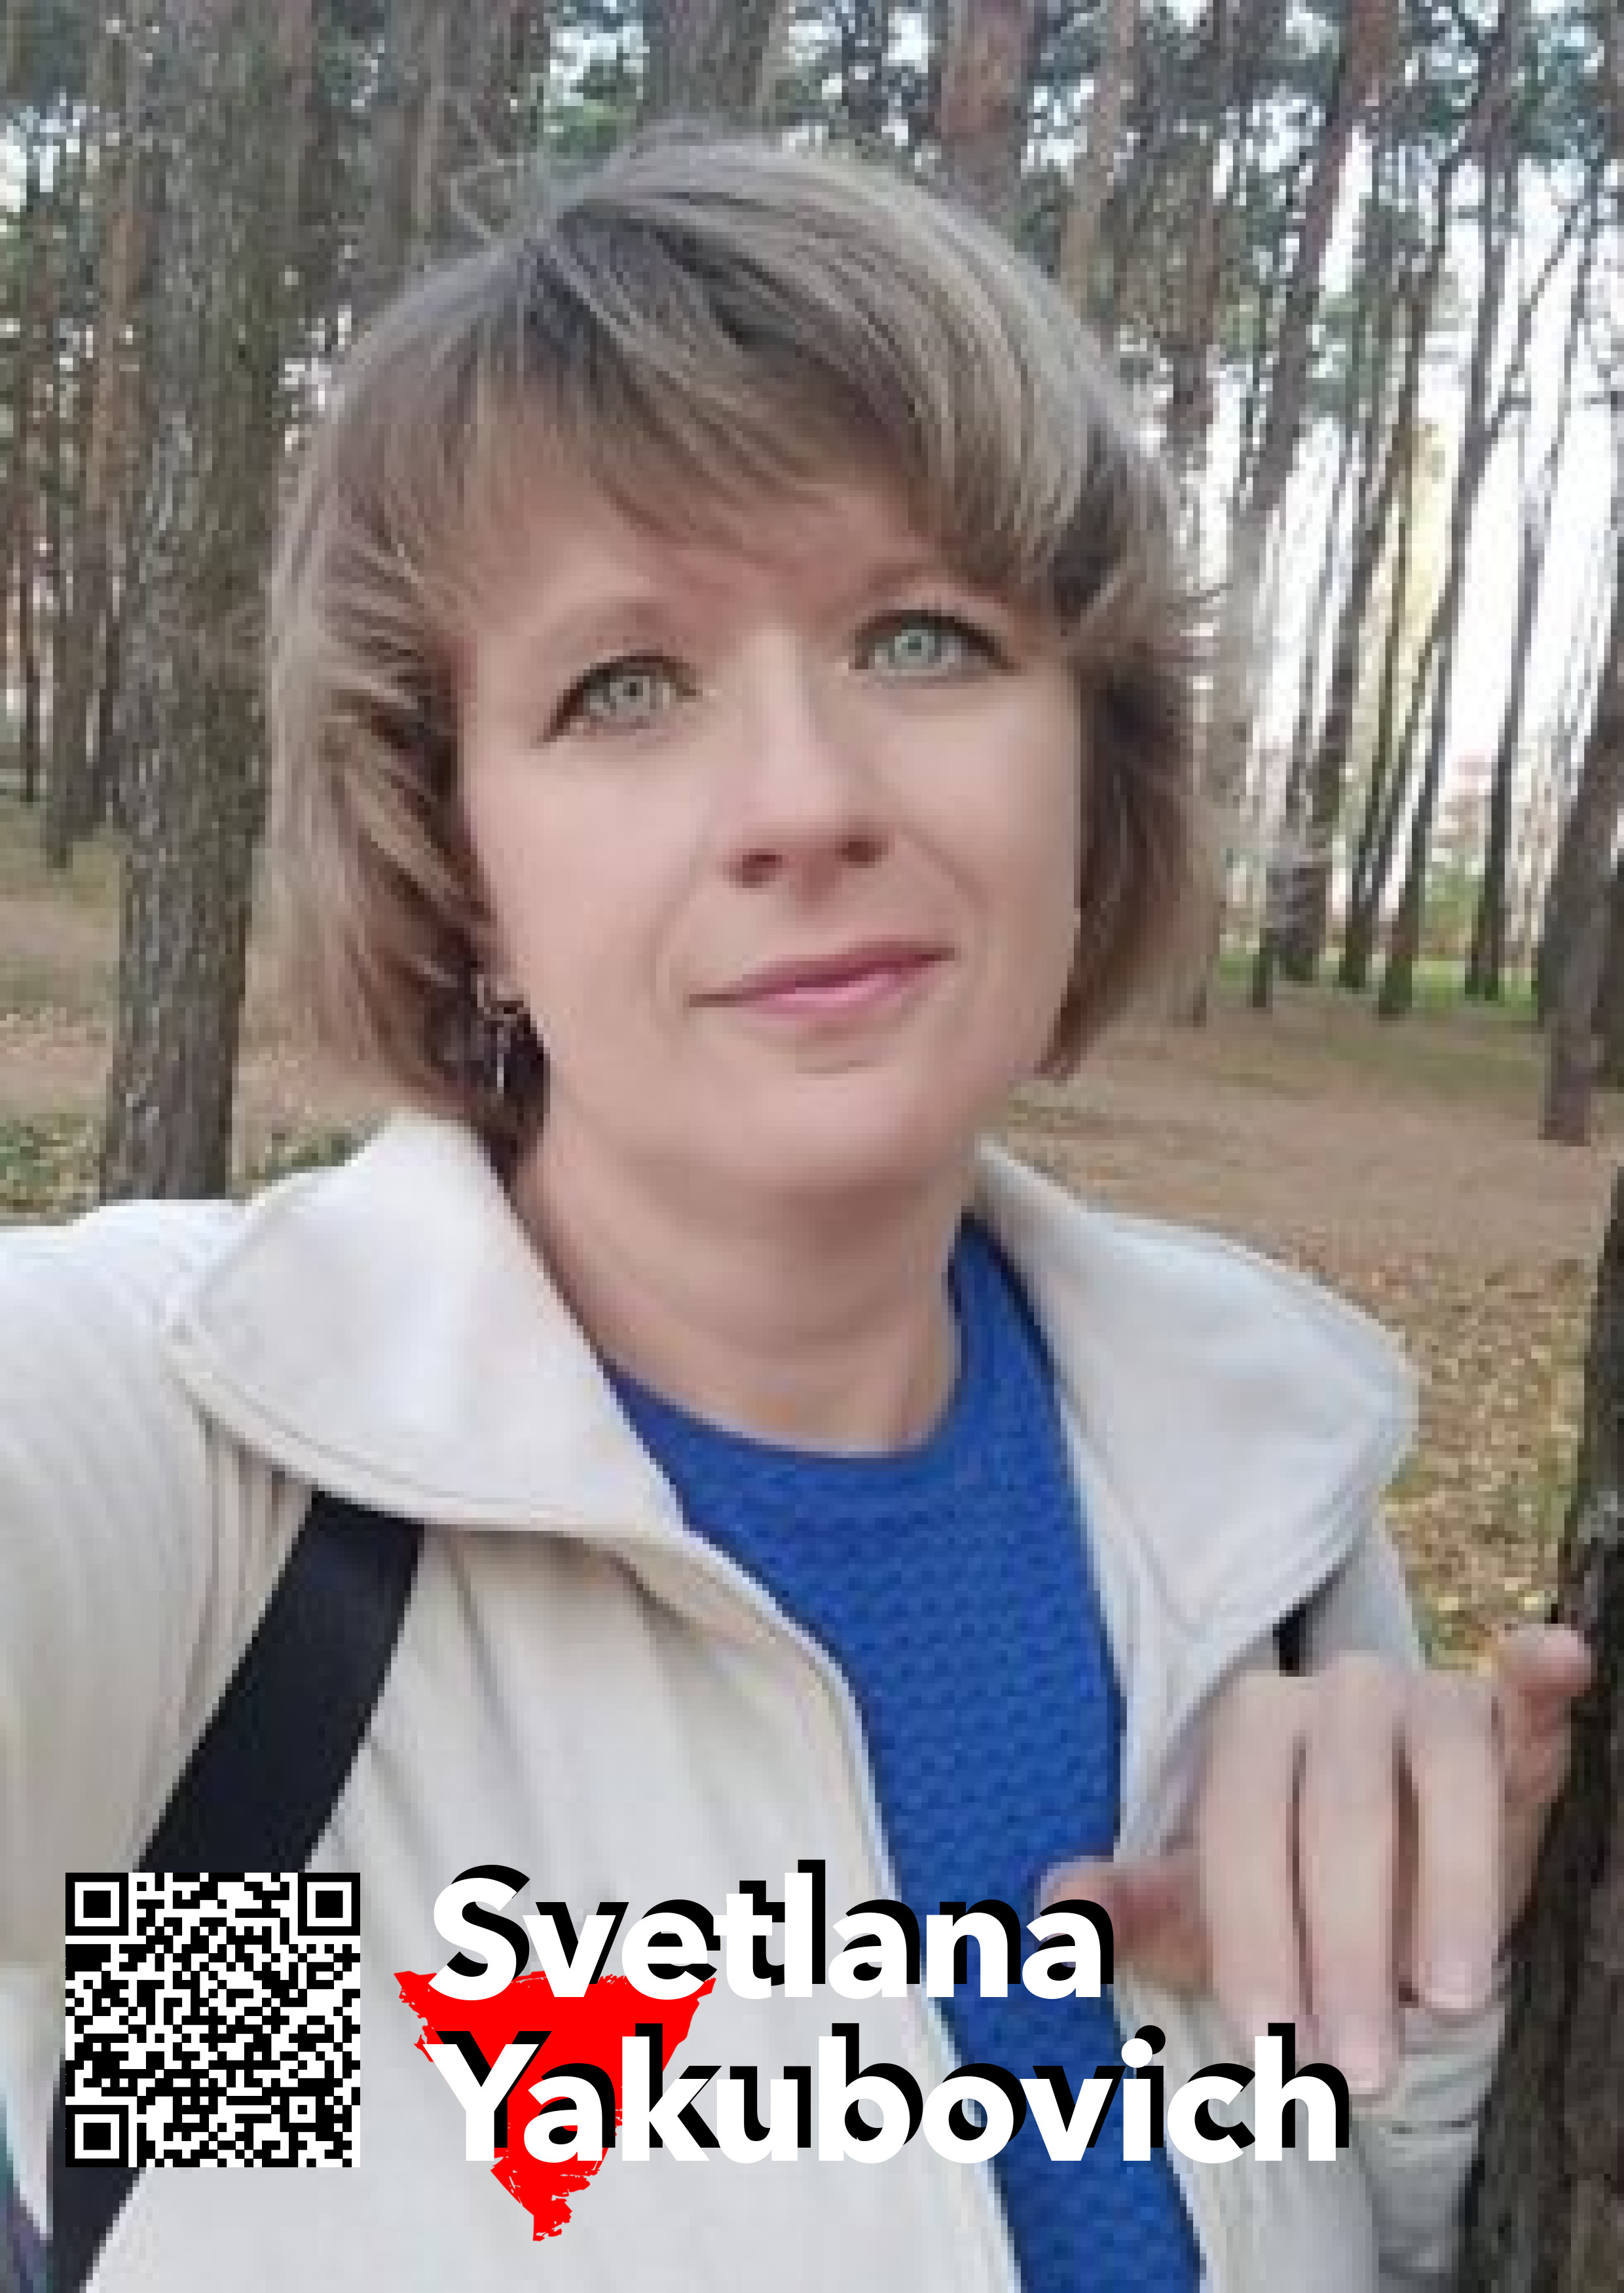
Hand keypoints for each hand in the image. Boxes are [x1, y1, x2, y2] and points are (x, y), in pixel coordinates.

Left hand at [1040, 1625, 1590, 2097]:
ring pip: (1443, 1775)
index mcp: (1250, 1726)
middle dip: (1345, 1950)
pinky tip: (1557, 1657)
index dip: (1255, 1934)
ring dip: (1452, 1891)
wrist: (1400, 1892)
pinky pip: (1523, 1693)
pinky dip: (1539, 1677)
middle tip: (1360, 2067)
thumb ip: (1139, 1913)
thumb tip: (1058, 1909)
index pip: (1243, 1828)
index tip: (1274, 2040)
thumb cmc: (1292, 1903)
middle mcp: (1334, 1694)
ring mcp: (1428, 1699)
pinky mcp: (1507, 1721)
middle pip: (1339, 1814)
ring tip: (1451, 1999)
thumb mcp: (1212, 1919)